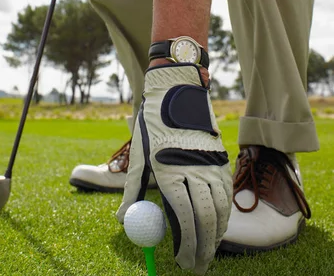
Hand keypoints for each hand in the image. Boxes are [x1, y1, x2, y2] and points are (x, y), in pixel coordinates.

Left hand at [117, 64, 231, 274]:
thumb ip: (133, 188)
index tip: (182, 262)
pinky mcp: (221, 160)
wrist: (178, 91)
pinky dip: (225, 215)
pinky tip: (219, 226)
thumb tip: (122, 219)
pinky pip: (227, 195)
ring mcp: (212, 165)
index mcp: (171, 170)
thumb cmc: (154, 123)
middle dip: (203, 248)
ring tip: (208, 252)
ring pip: (221, 210)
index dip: (185, 245)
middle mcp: (195, 170)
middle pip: (206, 219)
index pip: (184, 218)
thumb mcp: (140, 153)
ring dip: (217, 236)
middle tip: (197, 267)